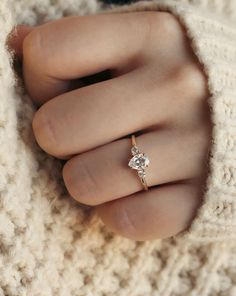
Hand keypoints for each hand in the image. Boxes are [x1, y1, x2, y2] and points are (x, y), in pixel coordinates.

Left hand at [9, 11, 211, 240]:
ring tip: (110, 165)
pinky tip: (134, 194)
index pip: (50, 52)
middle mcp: (178, 86)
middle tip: (85, 136)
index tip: (62, 90)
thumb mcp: (135, 44)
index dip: (41, 79)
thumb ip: (77, 43)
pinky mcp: (202, 198)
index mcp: (153, 36)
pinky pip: (127, 220)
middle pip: (57, 127)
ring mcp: (196, 146)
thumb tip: (15, 42)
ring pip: (86, 181)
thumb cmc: (172, 79)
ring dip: (86, 179)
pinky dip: (118, 212)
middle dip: (59, 139)